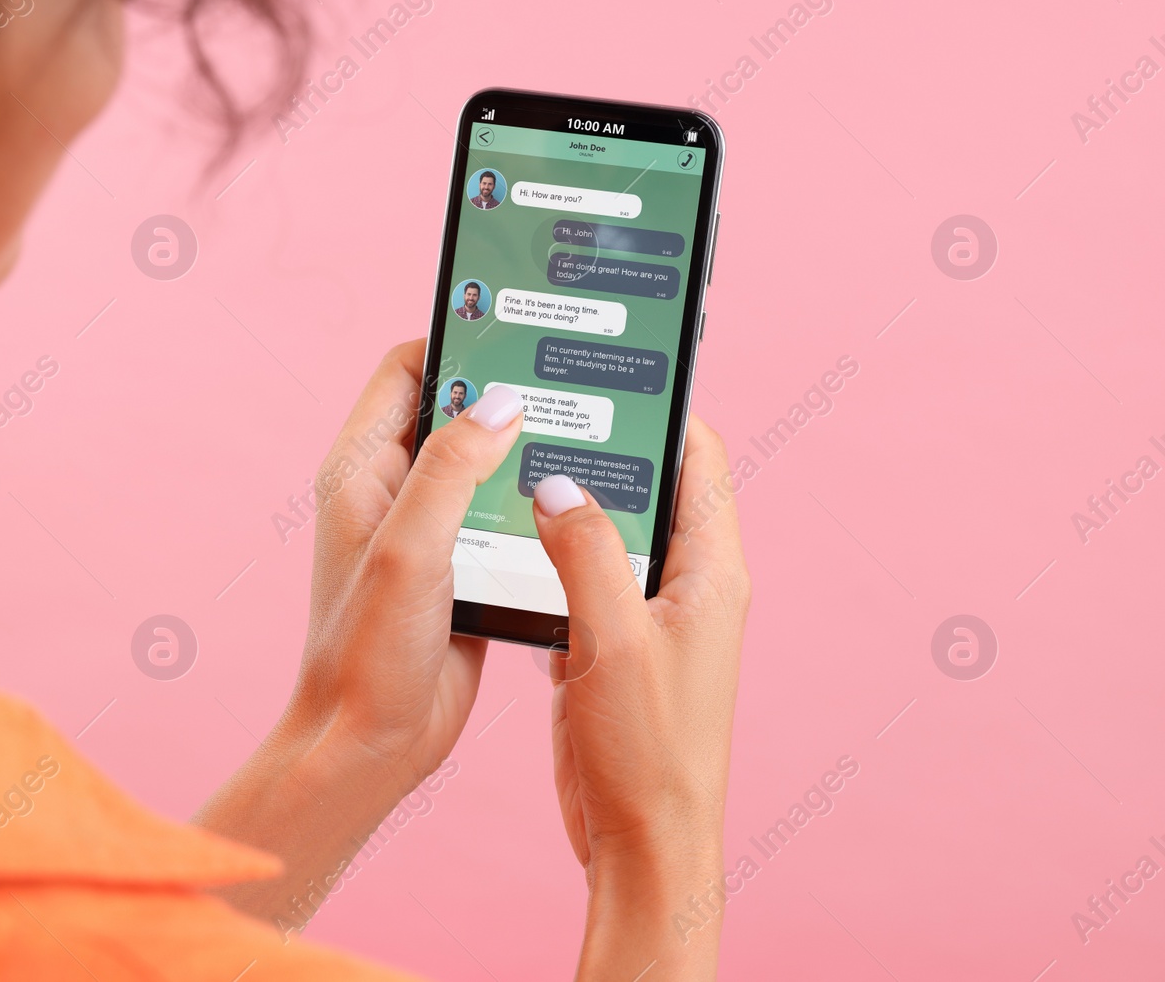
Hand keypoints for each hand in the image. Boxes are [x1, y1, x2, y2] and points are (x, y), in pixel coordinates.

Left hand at [196, 340, 523, 928]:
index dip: (457, 343)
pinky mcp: (463, 569)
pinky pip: (504, 516)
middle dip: (506, 394)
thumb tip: (501, 401)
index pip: (406, 370)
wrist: (372, 744)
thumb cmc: (367, 650)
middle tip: (568, 378)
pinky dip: (536, 504)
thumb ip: (451, 468)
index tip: (516, 331)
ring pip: (486, 464)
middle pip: (454, 411)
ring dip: (528, 451)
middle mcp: (394, 492)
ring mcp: (430, 531)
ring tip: (586, 432)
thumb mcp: (410, 547)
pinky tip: (578, 503)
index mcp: (363, 470)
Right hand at [531, 417, 749, 979]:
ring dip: (570, 508)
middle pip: (652, 490)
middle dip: (602, 453)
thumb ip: (586, 553)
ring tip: (517, 468)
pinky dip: (550, 560)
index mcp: (711, 573)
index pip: (701, 461)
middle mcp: (687, 587)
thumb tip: (555, 485)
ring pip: (611, 536)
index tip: (611, 377)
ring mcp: (649, 618)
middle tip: (545, 415)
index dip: (663, 412)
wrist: (644, 841)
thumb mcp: (614, 640)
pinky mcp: (613, 647)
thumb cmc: (650, 750)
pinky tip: (507, 546)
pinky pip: (583, 582)